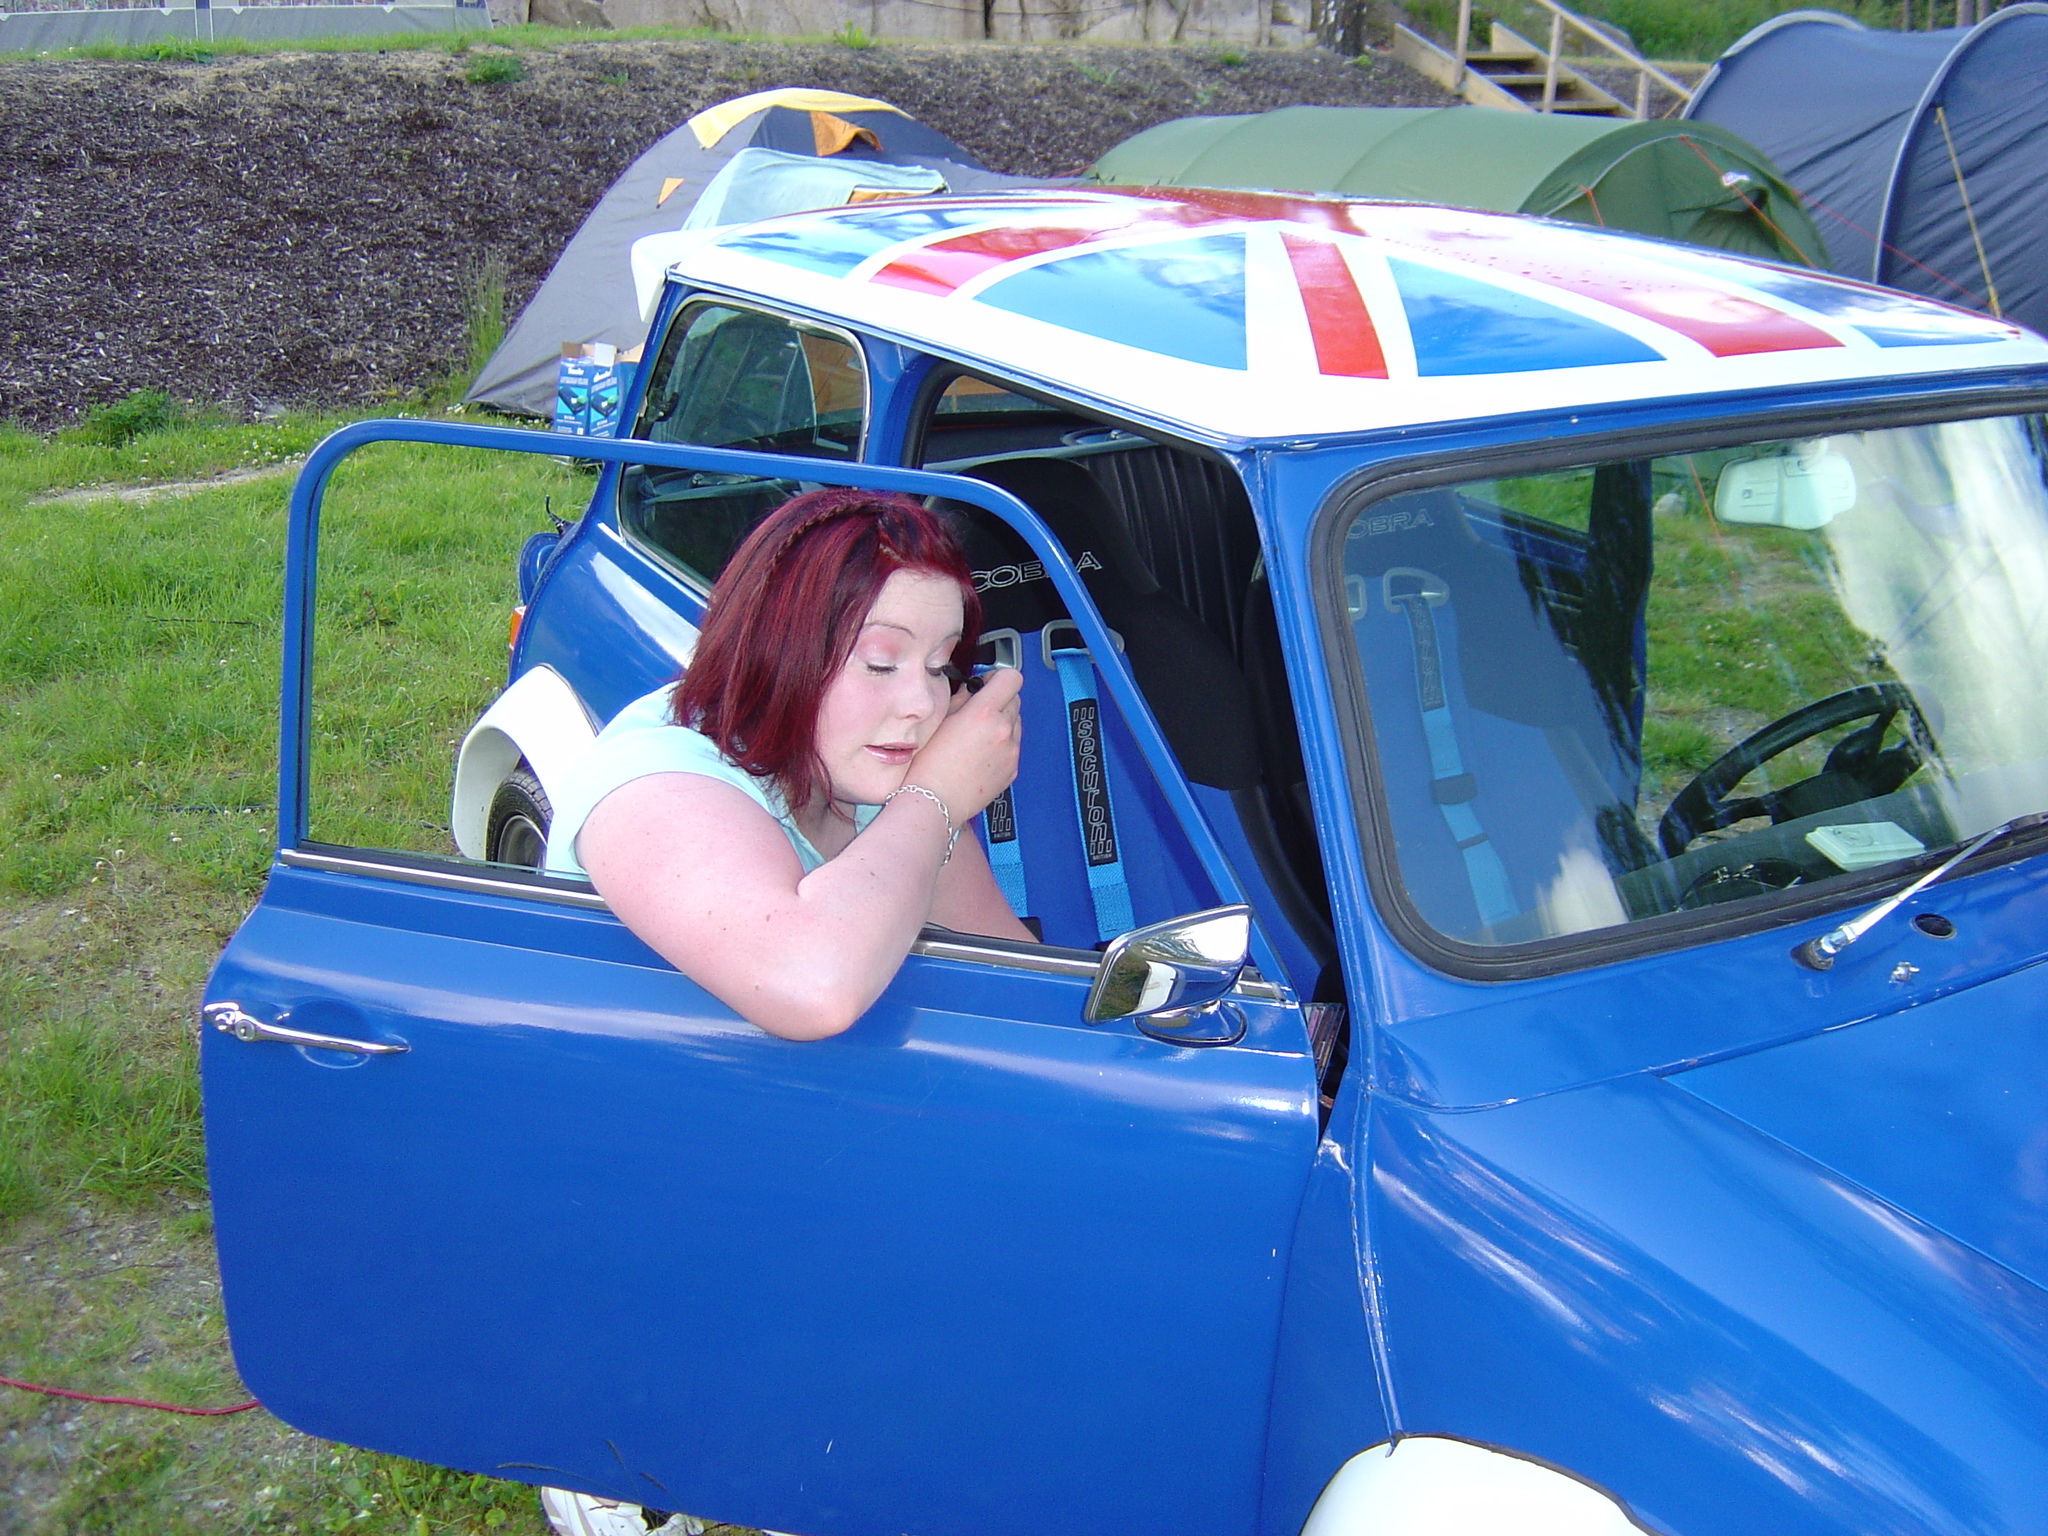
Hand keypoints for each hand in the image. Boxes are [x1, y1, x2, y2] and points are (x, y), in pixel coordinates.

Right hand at [907, 665, 1021, 819]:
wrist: (934, 802)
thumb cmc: (928, 765)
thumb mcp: (939, 719)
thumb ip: (961, 698)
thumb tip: (973, 689)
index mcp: (984, 713)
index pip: (1011, 678)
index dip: (997, 677)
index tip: (985, 684)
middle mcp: (1003, 731)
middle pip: (1015, 699)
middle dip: (998, 700)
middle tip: (977, 711)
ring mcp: (1011, 752)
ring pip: (1016, 723)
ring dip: (1001, 723)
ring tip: (976, 737)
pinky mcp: (1012, 770)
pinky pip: (1013, 747)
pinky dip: (1002, 745)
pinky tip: (979, 755)